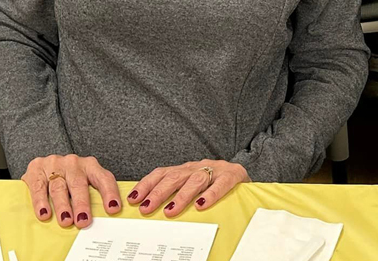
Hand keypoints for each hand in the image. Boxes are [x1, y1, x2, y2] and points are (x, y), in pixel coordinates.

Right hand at [23, 154, 121, 226]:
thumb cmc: (67, 179)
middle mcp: (73, 163)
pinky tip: (44, 213)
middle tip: (84, 220)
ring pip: (59, 187)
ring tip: (66, 220)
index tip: (113, 208)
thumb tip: (102, 219)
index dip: (109, 193)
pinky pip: (39, 187)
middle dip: (82, 203)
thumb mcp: (82, 183)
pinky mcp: (36, 169)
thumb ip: (91, 196)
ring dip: (63, 206)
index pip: (103, 178)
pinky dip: (41, 202)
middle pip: (79, 183)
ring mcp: (54, 164)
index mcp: (90, 166)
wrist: (42, 166)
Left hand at [129, 160, 248, 216]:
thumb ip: (177, 192)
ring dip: (181, 196)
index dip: (147, 184)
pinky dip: (210, 195)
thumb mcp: (193, 185)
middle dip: (158, 192)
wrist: (244, 173)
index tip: (133, 199)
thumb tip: (150, 209)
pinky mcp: (232, 175)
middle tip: (146, 208)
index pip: (162, 173)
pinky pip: (221, 184)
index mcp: (185, 169)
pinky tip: (201, 205)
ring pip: (195, 180)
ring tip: (170, 211)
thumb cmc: (214, 183)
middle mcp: (197, 167)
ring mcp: (215, 170)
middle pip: (175, 176)